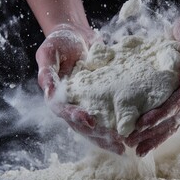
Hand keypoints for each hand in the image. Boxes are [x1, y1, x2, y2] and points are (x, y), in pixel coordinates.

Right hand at [36, 24, 124, 154]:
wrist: (76, 34)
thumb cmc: (59, 42)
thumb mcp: (48, 52)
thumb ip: (46, 70)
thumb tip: (47, 90)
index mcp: (56, 97)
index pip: (64, 112)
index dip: (76, 118)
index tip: (91, 121)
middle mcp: (71, 104)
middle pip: (82, 125)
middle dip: (98, 135)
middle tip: (116, 142)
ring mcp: (86, 103)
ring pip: (96, 126)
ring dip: (108, 137)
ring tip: (125, 145)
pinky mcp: (100, 99)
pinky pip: (108, 114)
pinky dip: (118, 122)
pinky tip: (132, 129)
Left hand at [125, 15, 179, 156]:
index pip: (178, 104)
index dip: (160, 115)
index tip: (141, 123)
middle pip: (173, 119)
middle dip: (152, 133)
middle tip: (130, 142)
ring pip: (172, 123)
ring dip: (154, 137)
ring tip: (136, 149)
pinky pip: (170, 117)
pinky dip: (158, 130)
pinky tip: (145, 139)